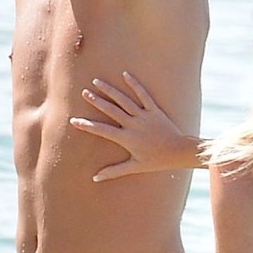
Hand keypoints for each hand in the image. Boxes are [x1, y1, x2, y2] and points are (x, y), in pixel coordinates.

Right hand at [70, 71, 190, 180]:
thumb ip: (114, 171)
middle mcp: (133, 125)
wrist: (178, 152)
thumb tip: (95, 178)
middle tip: (84, 92)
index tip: (74, 120)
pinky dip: (135, 84)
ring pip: (124, 100)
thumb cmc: (156, 161)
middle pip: (111, 110)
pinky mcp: (155, 110)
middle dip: (96, 101)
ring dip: (110, 90)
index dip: (87, 125)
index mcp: (127, 138)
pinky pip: (144, 95)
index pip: (102, 130)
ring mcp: (144, 116)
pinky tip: (125, 74)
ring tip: (97, 81)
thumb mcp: (134, 167)